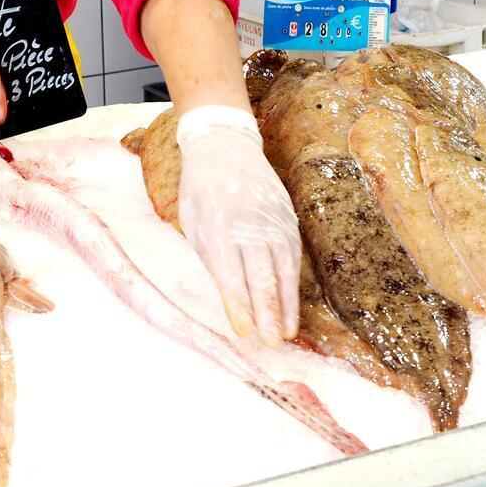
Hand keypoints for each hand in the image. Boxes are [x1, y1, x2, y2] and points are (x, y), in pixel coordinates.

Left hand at [175, 106, 300, 345]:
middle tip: (273, 342)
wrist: (225, 144)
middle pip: (261, 274)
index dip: (238, 305)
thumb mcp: (192, 220)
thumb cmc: (200, 188)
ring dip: (286, 303)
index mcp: (216, 224)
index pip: (229, 274)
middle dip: (267, 311)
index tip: (244, 332)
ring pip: (283, 267)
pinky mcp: (286, 215)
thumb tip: (229, 297)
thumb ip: (209, 256)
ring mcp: (270, 217)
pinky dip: (294, 282)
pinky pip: (292, 254)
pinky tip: (293, 303)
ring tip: (287, 332)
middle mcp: (247, 222)